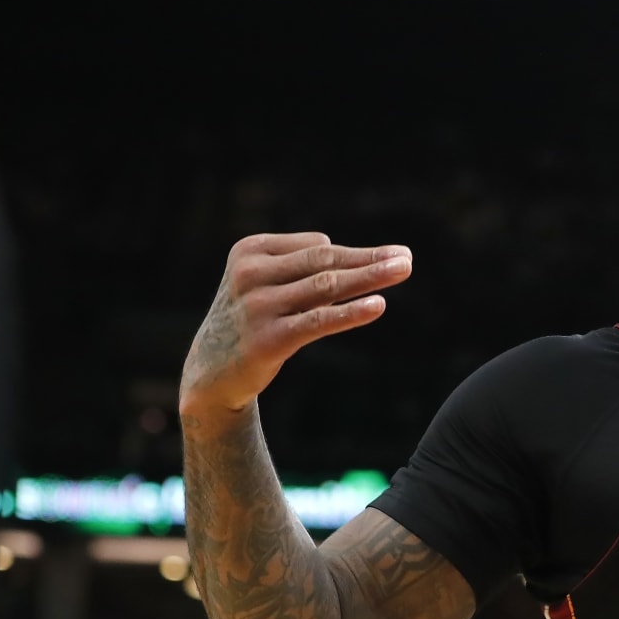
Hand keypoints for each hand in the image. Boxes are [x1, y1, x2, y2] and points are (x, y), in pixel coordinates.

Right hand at [180, 232, 412, 416]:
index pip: (316, 247)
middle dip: (369, 259)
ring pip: (326, 287)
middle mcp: (250, 274)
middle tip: (406, 259)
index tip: (390, 257)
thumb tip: (365, 260)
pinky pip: (319, 321)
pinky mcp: (268, 339)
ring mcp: (257, 306)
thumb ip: (306, 271)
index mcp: (250, 251)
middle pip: (324, 261)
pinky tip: (378, 305)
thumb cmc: (252, 320)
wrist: (212, 372)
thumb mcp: (267, 285)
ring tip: (403, 271)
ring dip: (369, 278)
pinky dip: (350, 312)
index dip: (356, 254)